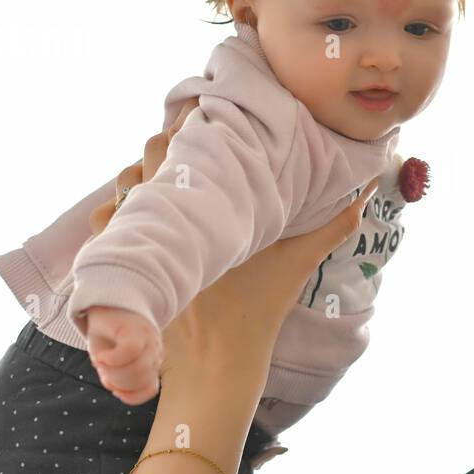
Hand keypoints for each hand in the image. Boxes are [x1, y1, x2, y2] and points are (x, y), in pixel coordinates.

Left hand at [87, 97, 380, 405]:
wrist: (214, 367)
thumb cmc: (257, 312)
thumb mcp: (297, 264)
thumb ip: (333, 225)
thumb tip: (370, 189)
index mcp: (206, 209)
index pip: (182, 144)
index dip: (189, 118)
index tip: (205, 106)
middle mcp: (167, 219)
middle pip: (148, 155)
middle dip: (165, 140)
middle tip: (188, 134)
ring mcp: (142, 241)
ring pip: (122, 184)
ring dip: (140, 172)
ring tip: (165, 171)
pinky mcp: (127, 264)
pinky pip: (104, 222)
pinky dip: (118, 208)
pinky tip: (142, 208)